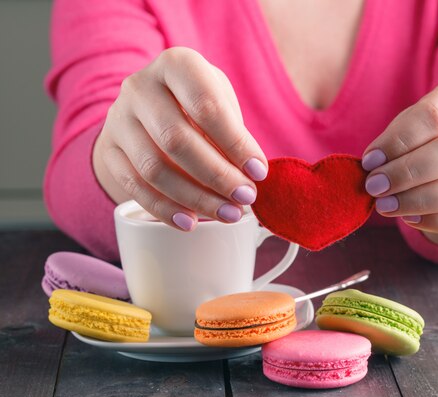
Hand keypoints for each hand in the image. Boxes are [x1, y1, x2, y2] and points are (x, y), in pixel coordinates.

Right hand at [93, 47, 267, 230]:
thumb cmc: (197, 104)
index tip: (258, 172)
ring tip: (227, 213)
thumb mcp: (220, 101)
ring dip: (195, 198)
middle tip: (244, 198)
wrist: (148, 107)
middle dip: (217, 175)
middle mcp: (139, 86)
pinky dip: (164, 209)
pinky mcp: (108, 150)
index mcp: (176, 64)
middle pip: (177, 140)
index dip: (235, 143)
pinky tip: (190, 222)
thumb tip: (251, 176)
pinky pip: (134, 187)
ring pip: (153, 168)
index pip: (206, 106)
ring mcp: (118, 119)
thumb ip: (234, 132)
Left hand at [361, 80, 437, 247]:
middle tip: (375, 186)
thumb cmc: (424, 139)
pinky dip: (436, 220)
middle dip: (408, 172)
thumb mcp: (407, 127)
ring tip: (386, 205)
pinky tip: (409, 218)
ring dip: (420, 199)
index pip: (436, 114)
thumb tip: (373, 166)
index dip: (399, 140)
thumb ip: (391, 142)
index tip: (370, 161)